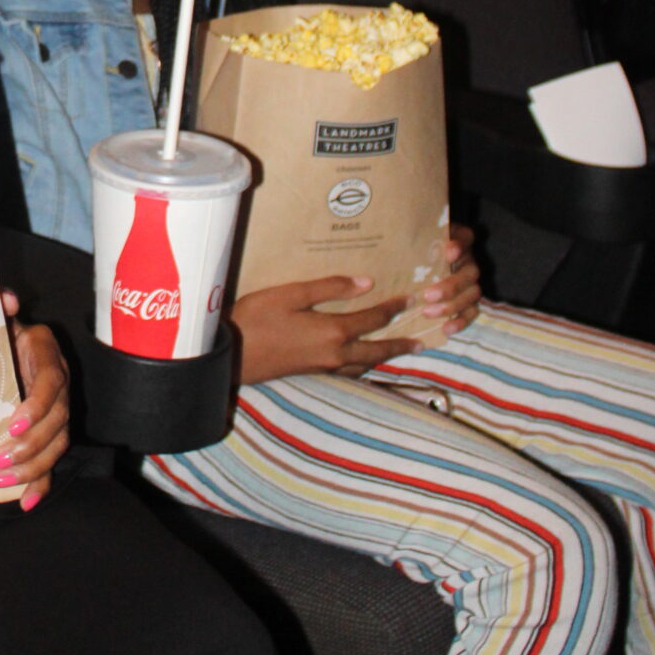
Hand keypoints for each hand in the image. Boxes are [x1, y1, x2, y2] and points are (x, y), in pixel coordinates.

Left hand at [0, 291, 69, 509]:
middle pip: (57, 423)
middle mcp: (60, 388)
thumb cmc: (0, 334)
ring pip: (57, 446)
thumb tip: (6, 298)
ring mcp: (59, 413)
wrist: (8, 347)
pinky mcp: (51, 435)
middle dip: (28, 446)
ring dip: (31, 468)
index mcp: (48, 357)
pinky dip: (42, 486)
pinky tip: (25, 504)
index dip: (37, 407)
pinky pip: (53, 464)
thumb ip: (0, 310)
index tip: (11, 424)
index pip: (52, 384)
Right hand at [234, 276, 420, 383]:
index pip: (372, 319)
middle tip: (421, 342)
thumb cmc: (257, 318)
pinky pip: (349, 371)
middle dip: (399, 344)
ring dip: (383, 358)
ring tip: (397, 352)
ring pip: (364, 365)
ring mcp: (324, 366)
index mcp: (332, 331)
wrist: (232, 355)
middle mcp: (335, 353)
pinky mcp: (312, 371)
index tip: (409, 299)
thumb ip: (329, 288)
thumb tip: (366, 283)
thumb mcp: (291, 295)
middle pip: (376, 350)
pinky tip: (360, 362)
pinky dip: (363, 365)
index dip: (392, 308)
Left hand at [419, 227, 481, 339]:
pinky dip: (461, 322)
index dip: (460, 246)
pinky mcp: (468, 300)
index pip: (465, 238)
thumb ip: (409, 238)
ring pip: (472, 294)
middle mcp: (467, 260)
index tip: (448, 252)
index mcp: (457, 240)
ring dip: (452, 306)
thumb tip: (391, 237)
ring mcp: (469, 282)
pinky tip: (446, 329)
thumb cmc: (411, 247)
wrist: (413, 262)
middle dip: (450, 286)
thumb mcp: (411, 239)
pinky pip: (472, 312)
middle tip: (427, 295)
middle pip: (470, 272)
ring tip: (428, 313)